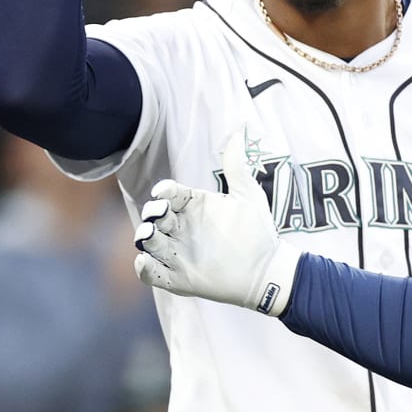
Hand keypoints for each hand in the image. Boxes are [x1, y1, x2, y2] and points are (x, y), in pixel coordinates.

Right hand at [133, 130, 298, 314]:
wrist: (267, 270)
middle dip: (151, 213)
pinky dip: (143, 268)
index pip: (169, 194)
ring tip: (149, 234)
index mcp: (193, 206)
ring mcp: (177, 254)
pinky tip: (144, 261)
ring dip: (144, 236)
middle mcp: (181, 228)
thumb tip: (239, 132)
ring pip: (149, 243)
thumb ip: (237, 166)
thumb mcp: (248, 196)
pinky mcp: (178, 279)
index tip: (166, 192)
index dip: (164, 191)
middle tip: (160, 214)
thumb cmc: (257, 231)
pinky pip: (152, 274)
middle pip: (154, 217)